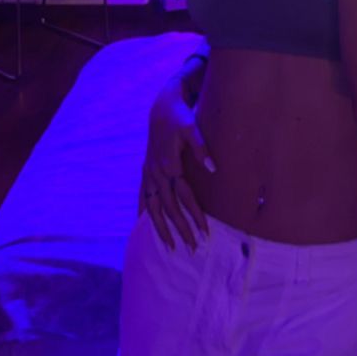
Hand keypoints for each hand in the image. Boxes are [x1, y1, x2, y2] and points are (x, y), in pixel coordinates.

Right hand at [140, 81, 215, 250]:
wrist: (162, 107)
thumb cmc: (180, 117)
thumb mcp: (192, 128)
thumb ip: (202, 148)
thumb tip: (214, 168)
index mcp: (170, 165)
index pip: (185, 197)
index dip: (195, 215)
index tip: (205, 232)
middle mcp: (157, 172)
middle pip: (170, 208)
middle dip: (181, 229)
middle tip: (193, 248)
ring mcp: (149, 173)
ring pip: (153, 207)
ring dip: (161, 228)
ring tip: (170, 247)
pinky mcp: (146, 170)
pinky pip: (142, 195)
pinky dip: (142, 211)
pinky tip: (142, 225)